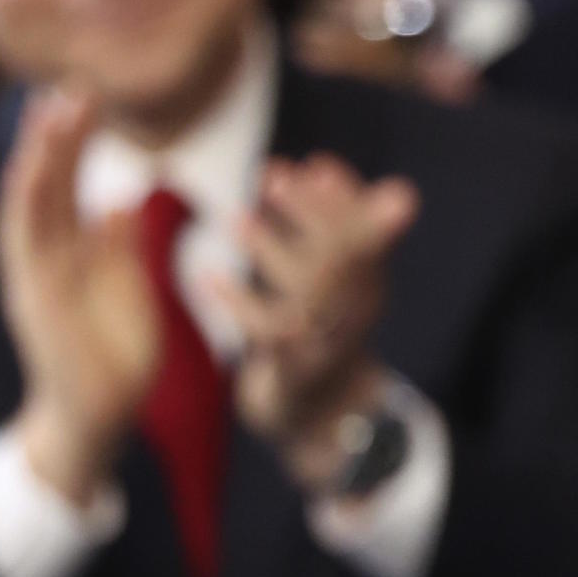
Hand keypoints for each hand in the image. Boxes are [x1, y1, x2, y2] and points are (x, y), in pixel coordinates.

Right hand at [0, 90, 160, 503]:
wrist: (103, 410)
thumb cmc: (115, 351)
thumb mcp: (126, 285)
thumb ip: (119, 244)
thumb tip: (119, 200)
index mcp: (74, 250)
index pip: (70, 184)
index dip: (76, 143)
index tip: (86, 99)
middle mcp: (49, 255)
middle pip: (49, 185)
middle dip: (57, 139)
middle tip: (70, 89)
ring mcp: (37, 274)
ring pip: (31, 206)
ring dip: (37, 161)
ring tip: (46, 117)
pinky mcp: (33, 295)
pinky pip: (25, 244)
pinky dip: (26, 204)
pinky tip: (32, 170)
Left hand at [205, 155, 419, 492]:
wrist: (319, 414)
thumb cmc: (318, 333)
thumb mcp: (334, 280)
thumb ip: (334, 228)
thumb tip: (318, 166)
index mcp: (369, 285)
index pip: (369, 234)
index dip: (344, 197)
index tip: (315, 162)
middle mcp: (356, 313)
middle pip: (344, 259)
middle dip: (310, 213)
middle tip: (274, 175)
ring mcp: (328, 345)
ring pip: (308, 293)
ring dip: (271, 250)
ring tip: (235, 219)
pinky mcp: (293, 371)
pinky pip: (268, 333)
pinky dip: (237, 301)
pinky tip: (208, 278)